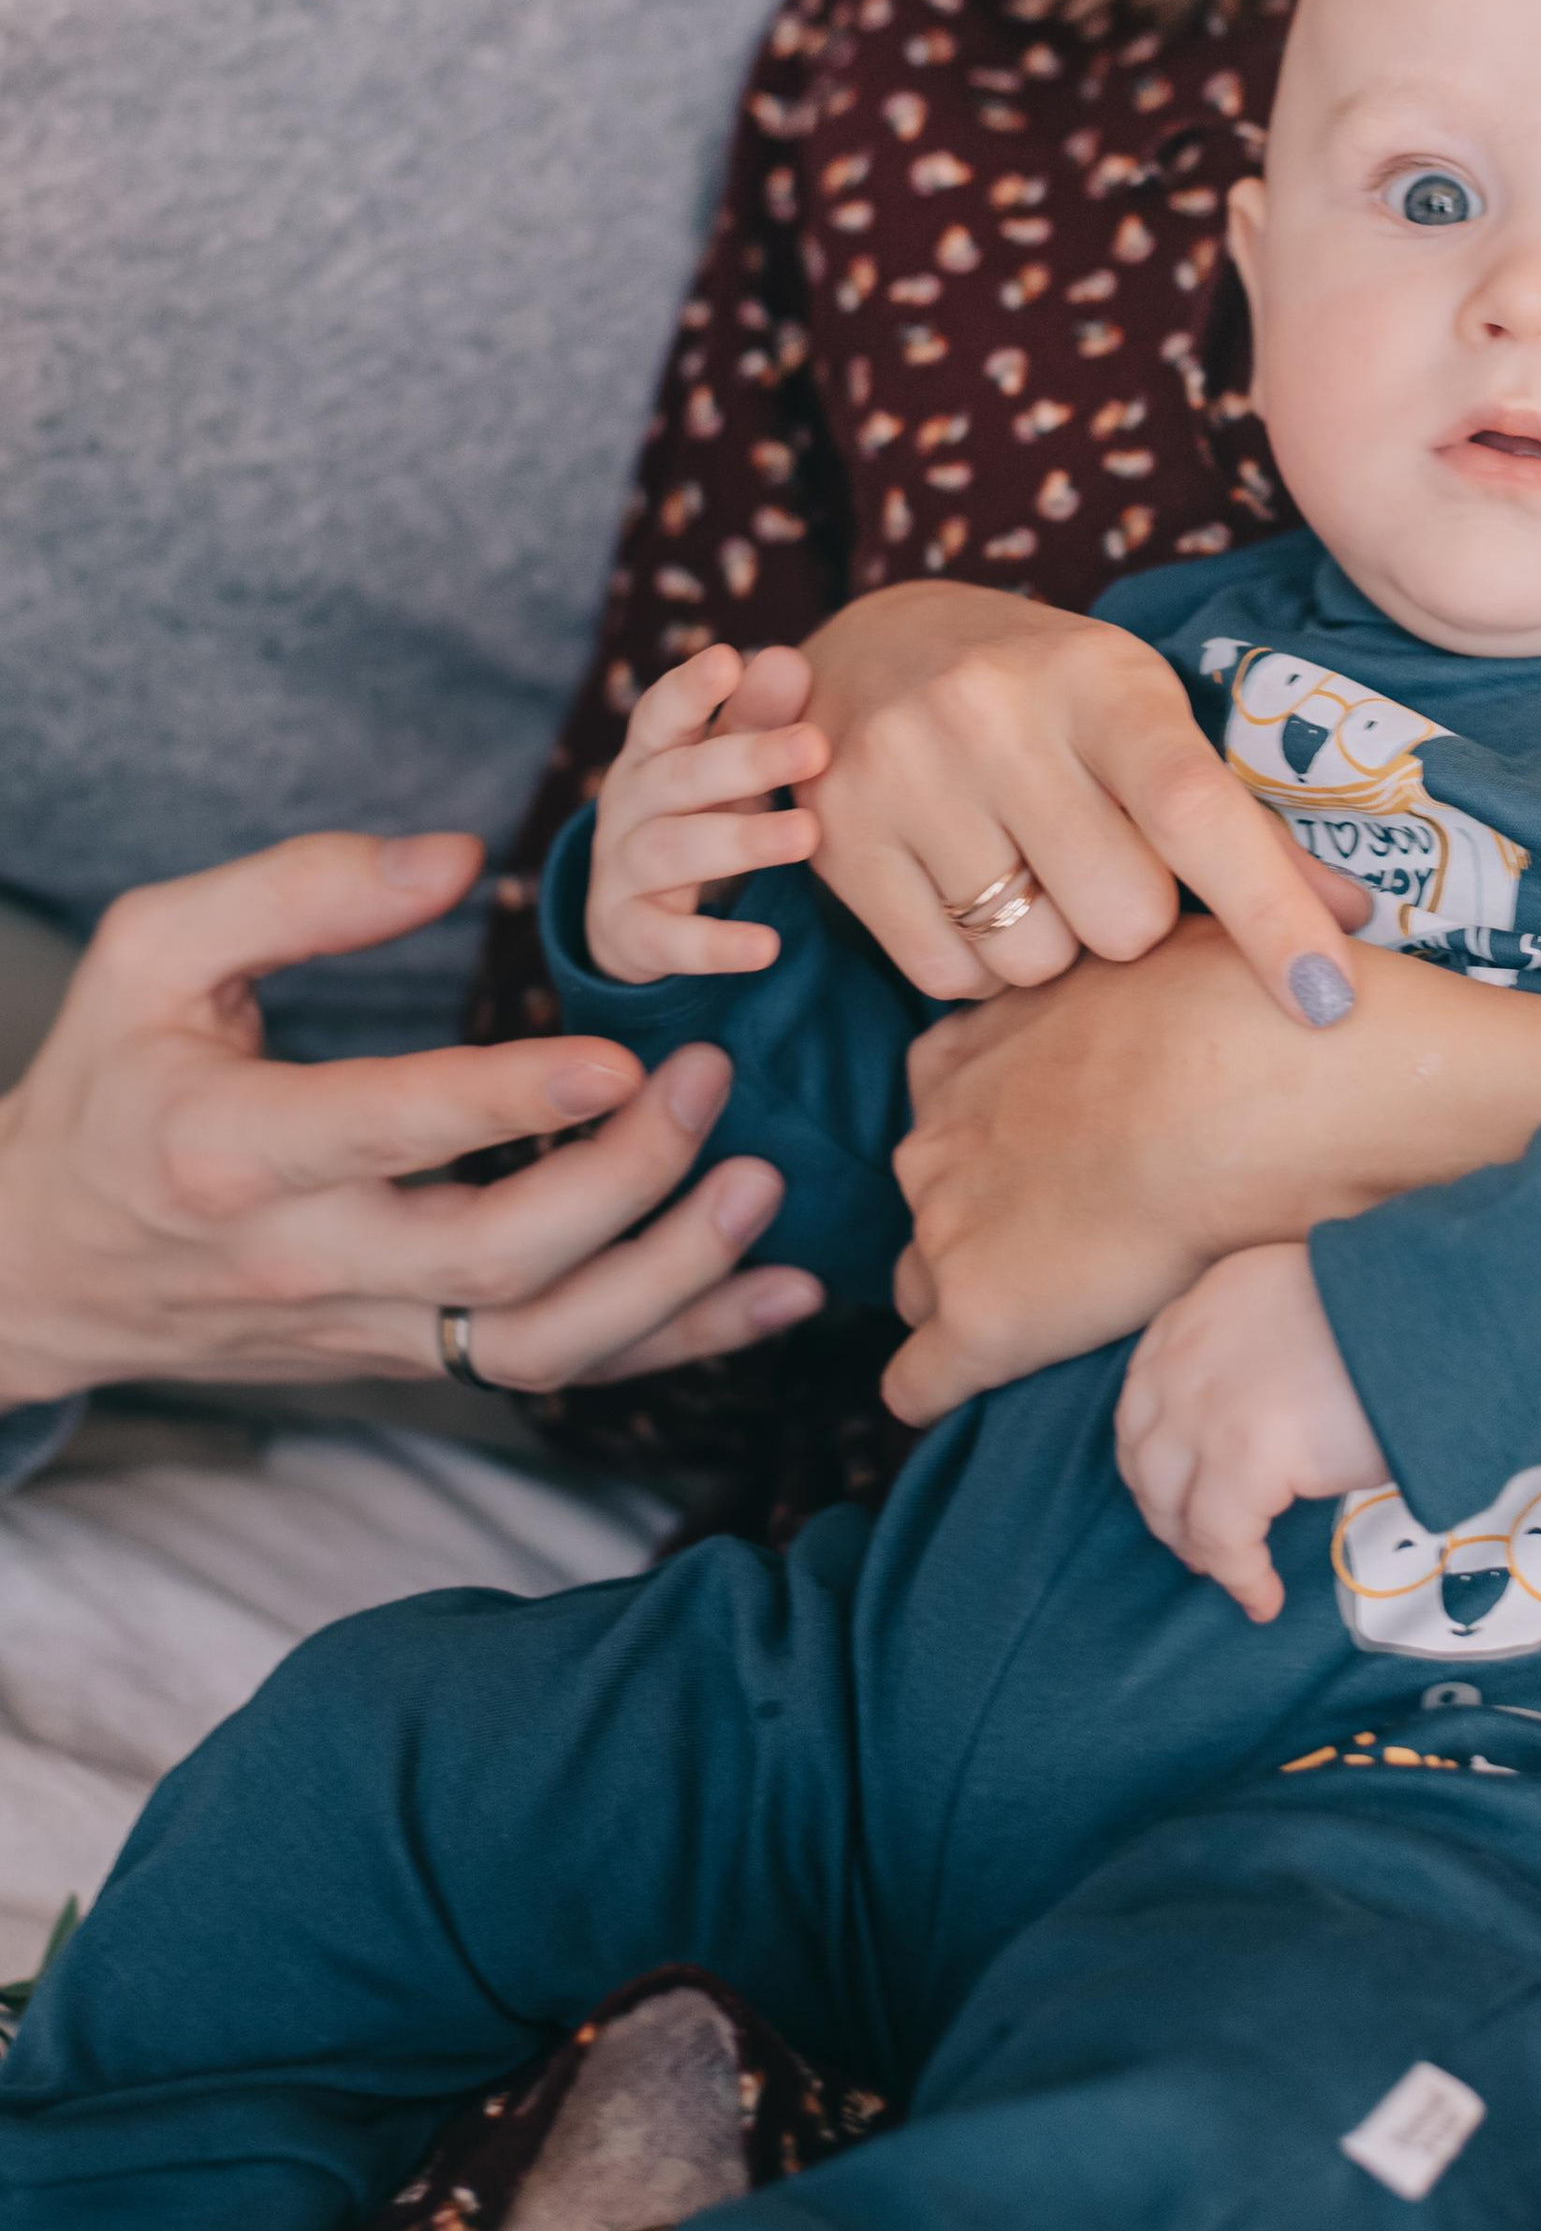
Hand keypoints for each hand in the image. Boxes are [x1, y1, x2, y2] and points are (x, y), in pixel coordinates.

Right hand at [0, 835, 824, 1408]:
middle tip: (712, 1075)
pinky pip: (556, 1373)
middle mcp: (302, 1258)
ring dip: (671, 1281)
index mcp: (230, 1148)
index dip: (510, 1099)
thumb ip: (297, 890)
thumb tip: (458, 857)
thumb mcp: (150, 954)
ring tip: (764, 1185)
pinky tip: (778, 1291)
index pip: (389, 1131)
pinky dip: (679, 1342)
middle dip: (626, 1179)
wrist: (39, 1266)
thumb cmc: (106, 1085)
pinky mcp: (407, 1359)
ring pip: (538, 1349)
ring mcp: (362, 1326)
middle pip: (491, 1258)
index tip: (619, 1051)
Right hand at [587, 645, 828, 984]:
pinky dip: (714, 944)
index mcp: (651, 754)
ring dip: (740, 842)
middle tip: (814, 747)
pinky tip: (767, 947)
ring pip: (671, 851)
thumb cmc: (700, 815)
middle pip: (678, 777)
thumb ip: (757, 716)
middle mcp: (628, 805)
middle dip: (745, 760)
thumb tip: (789, 659)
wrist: (636, 918)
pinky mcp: (631, 935)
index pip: (660, 714)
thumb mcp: (727, 767)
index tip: (727, 662)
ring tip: (806, 836)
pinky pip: (667, 940)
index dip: (689, 689)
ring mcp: (621, 871)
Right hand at [798, 585, 1363, 1019]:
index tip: (1329, 998)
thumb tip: (1356, 918)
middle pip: (1122, 917)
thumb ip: (1242, 820)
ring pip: (1033, 962)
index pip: (1194, 809)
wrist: (872, 642)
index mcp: (1099, 679)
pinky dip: (975, 966)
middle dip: (1131, 922)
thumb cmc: (1047, 696)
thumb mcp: (1145, 718)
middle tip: (1100, 865)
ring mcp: (905, 771)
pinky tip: (965, 892)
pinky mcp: (837, 834)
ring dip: (1050, 949)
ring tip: (1026, 871)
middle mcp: (994, 714)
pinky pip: (945, 977)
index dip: (1270, 912)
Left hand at [880, 911, 1540, 1427]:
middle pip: (929, 1191)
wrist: (1275, 1090)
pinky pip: (917, 1380)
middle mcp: (939, 1133)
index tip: (1062, 1148)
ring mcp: (949, 1228)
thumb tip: (1168, 982)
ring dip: (973, 1298)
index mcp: (976, 1048)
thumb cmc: (1247, 1004)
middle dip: (981, 1214)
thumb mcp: (1168, 945)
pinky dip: (940, 1389)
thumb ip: (1129, 982)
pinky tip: (979, 1393)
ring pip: (921, 1282)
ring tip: (1059, 1314)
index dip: (999, 1131)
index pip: (944, 1099)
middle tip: (1080, 1229)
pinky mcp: (982, 1319)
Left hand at [1117, 1247, 1386, 1621]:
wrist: (1440, 1319)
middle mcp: (1186, 1353)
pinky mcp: (1242, 1457)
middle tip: (1199, 1542)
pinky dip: (1241, 1578)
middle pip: (1143, 1452)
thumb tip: (1270, 1412)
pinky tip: (1264, 1598)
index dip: (1154, 1452)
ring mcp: (1205, 1407)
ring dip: (1196, 1545)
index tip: (1178, 1487)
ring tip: (1232, 1571)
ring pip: (1171, 1502)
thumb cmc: (1398, 1315)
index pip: (1145, 1393)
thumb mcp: (1308, 1301)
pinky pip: (1223, 1541)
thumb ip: (1265, 1342)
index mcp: (1205, 1304)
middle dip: (1166, 1505)